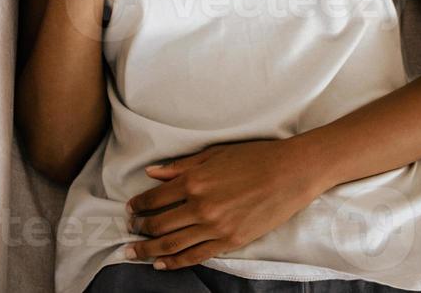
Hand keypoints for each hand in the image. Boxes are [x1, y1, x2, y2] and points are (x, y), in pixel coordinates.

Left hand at [123, 139, 325, 270]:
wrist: (291, 173)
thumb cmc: (255, 157)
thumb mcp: (214, 154)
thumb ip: (180, 167)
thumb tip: (152, 173)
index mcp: (194, 181)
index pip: (154, 198)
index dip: (137, 205)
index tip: (130, 209)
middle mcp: (200, 206)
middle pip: (158, 224)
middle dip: (139, 229)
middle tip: (129, 232)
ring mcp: (215, 227)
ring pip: (172, 244)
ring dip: (149, 250)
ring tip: (134, 253)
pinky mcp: (230, 241)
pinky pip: (195, 256)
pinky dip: (175, 263)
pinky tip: (161, 265)